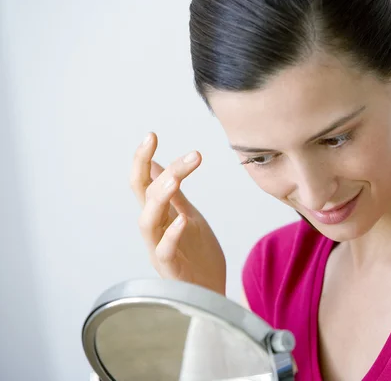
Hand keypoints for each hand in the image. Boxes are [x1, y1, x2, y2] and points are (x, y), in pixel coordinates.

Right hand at [130, 132, 225, 294]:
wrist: (211, 291)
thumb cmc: (197, 256)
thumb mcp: (189, 217)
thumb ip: (175, 196)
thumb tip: (161, 166)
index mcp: (160, 215)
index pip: (143, 182)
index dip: (143, 160)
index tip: (151, 136)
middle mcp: (155, 229)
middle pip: (142, 195)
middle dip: (147, 168)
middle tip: (167, 147)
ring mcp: (160, 249)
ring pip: (147, 220)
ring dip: (159, 196)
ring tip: (175, 178)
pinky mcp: (171, 269)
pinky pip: (164, 251)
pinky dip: (172, 234)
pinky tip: (183, 220)